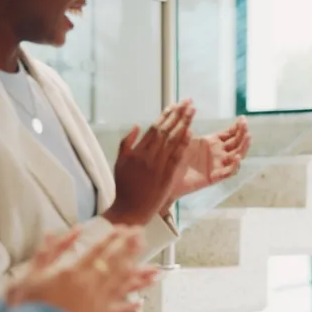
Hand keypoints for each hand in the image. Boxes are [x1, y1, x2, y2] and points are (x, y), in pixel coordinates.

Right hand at [6, 227, 159, 311]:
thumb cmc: (29, 305)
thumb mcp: (32, 273)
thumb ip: (48, 251)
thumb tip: (58, 233)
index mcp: (74, 272)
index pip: (99, 249)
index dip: (113, 238)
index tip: (125, 228)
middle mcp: (90, 285)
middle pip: (116, 263)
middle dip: (130, 248)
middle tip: (142, 236)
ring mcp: (96, 302)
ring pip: (123, 285)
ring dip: (140, 276)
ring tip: (154, 269)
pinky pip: (117, 311)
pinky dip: (129, 307)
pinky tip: (140, 302)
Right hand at [105, 100, 194, 225]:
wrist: (130, 209)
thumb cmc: (125, 187)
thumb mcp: (120, 162)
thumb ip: (126, 143)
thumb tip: (136, 126)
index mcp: (137, 151)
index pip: (154, 128)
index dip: (166, 115)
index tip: (175, 104)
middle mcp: (148, 156)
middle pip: (166, 130)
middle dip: (178, 114)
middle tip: (188, 102)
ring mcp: (158, 166)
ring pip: (172, 140)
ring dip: (184, 124)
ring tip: (192, 111)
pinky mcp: (167, 176)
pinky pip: (177, 157)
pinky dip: (183, 144)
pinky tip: (190, 132)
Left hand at [167, 116, 251, 201]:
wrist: (167, 176)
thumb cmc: (174, 157)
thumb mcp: (182, 139)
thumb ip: (187, 127)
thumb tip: (189, 110)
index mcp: (212, 142)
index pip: (230, 134)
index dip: (238, 127)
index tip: (242, 119)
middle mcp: (218, 153)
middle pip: (237, 143)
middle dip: (243, 134)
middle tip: (246, 126)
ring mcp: (218, 165)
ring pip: (236, 156)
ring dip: (244, 147)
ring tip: (248, 138)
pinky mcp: (214, 177)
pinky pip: (227, 172)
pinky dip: (234, 166)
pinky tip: (237, 158)